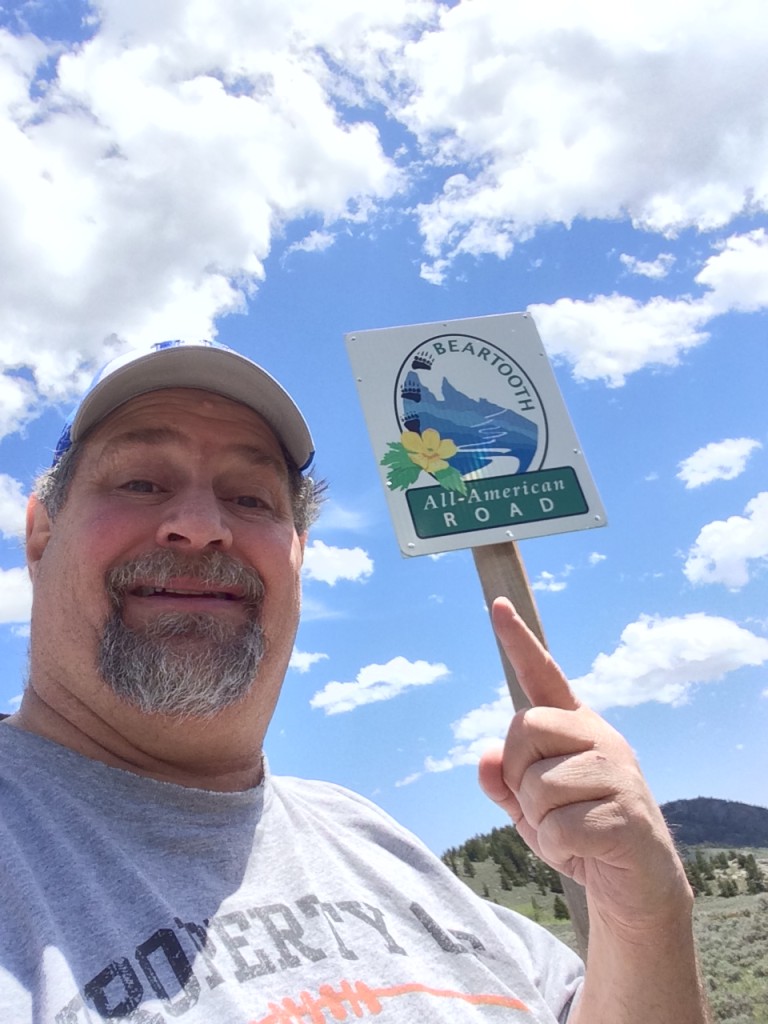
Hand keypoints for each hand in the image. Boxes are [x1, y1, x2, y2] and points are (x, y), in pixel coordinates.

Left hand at [478, 598, 691, 941]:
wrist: (636, 886)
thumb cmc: (578, 834)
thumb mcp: (530, 808)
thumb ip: (503, 781)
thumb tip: (484, 755)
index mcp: (575, 728)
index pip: (542, 676)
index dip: (518, 641)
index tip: (497, 605)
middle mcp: (599, 737)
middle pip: (523, 729)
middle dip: (519, 775)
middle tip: (549, 806)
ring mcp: (616, 772)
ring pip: (537, 785)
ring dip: (540, 821)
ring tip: (571, 831)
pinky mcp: (625, 813)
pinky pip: (558, 825)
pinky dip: (559, 847)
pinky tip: (585, 850)